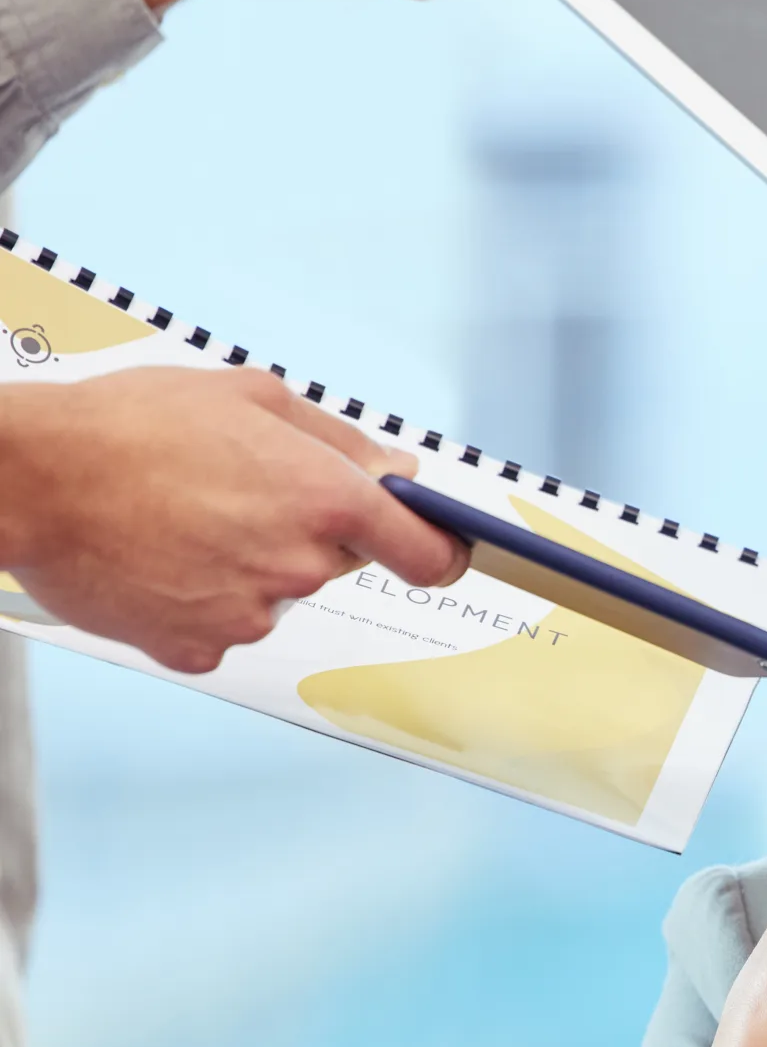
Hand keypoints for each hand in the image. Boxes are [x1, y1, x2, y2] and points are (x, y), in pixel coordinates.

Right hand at [0, 368, 467, 672]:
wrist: (29, 477)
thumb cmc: (133, 423)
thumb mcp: (250, 397)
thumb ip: (339, 440)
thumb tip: (401, 471)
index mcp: (329, 500)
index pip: (429, 553)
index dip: (442, 551)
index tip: (444, 549)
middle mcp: (302, 566)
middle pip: (335, 560)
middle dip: (304, 531)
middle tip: (232, 493)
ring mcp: (251, 615)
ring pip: (274, 593)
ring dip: (245, 564)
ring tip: (177, 519)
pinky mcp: (199, 648)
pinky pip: (221, 626)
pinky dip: (196, 599)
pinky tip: (154, 559)